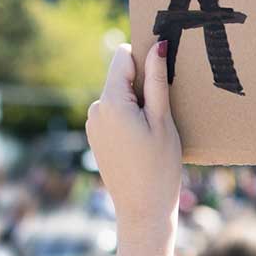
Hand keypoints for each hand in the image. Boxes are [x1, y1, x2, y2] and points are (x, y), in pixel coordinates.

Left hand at [86, 41, 181, 242]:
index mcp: (111, 102)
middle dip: (142, 86)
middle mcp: (95, 110)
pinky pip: (114, 115)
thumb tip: (157, 45)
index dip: (144, 60)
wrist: (142, 210)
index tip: (162, 76)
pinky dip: (129, 120)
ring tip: (154, 132)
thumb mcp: (162, 120)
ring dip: (137, 105)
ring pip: (118, 97)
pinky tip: (143, 143)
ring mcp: (93, 125)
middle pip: (121, 78)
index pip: (123, 57)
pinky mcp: (96, 138)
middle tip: (162, 114)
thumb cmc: (159, 167)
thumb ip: (157, 81)